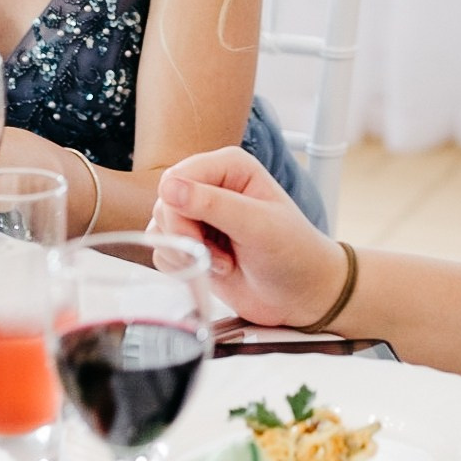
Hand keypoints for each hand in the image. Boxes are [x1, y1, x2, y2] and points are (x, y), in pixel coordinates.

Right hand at [150, 147, 346, 327]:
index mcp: (230, 166)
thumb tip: (169, 187)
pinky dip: (183, 266)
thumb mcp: (258, 226)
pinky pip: (163, 250)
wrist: (301, 294)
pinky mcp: (192, 242)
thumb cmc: (293, 253)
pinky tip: (216, 269)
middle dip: (185, 236)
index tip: (202, 237)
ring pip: (160, 227)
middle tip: (219, 256)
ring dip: (186, 253)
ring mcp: (200, 215)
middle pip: (165, 203)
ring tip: (223, 263)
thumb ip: (214, 204)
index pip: (177, 177)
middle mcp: (211, 184)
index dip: (180, 209)